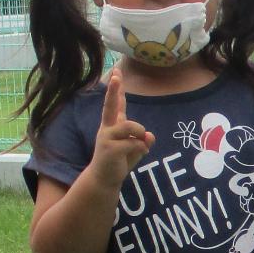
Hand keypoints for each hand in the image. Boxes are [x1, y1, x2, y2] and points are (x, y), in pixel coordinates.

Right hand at [89, 69, 153, 189]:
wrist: (104, 180)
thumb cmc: (118, 161)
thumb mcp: (135, 149)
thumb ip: (143, 141)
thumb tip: (149, 136)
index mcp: (112, 125)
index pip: (115, 104)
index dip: (116, 89)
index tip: (117, 72)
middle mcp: (107, 129)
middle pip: (110, 106)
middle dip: (113, 90)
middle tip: (115, 76)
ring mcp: (107, 138)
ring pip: (130, 127)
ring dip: (140, 133)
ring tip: (142, 143)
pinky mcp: (110, 149)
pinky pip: (134, 143)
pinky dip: (142, 148)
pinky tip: (141, 154)